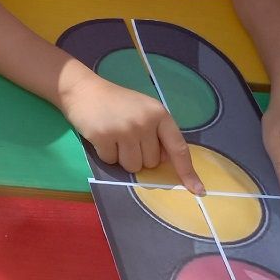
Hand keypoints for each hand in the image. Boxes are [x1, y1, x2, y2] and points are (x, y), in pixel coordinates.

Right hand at [61, 73, 202, 193]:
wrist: (82, 89)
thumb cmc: (116, 102)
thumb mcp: (143, 110)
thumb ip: (158, 133)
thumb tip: (167, 162)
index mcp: (159, 114)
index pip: (178, 148)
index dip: (188, 171)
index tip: (198, 190)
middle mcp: (144, 122)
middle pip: (152, 163)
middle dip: (140, 156)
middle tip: (126, 136)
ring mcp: (124, 130)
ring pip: (133, 167)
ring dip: (123, 158)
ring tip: (113, 137)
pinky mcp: (103, 137)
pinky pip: (111, 162)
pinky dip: (106, 154)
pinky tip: (101, 137)